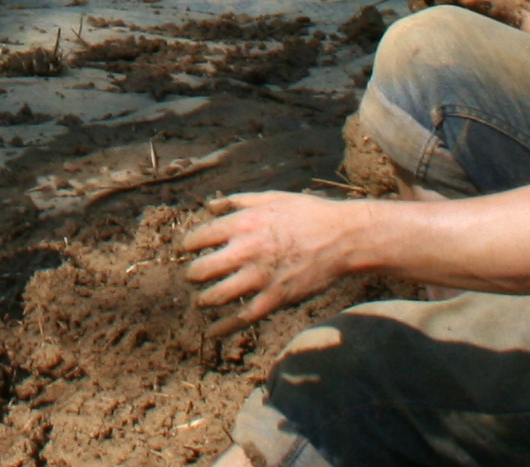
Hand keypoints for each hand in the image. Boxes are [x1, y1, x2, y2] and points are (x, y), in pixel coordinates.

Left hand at [182, 191, 351, 323]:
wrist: (342, 237)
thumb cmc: (308, 213)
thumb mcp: (271, 197)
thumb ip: (238, 201)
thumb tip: (210, 205)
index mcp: (243, 223)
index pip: (200, 237)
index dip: (188, 245)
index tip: (187, 250)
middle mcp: (245, 250)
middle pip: (202, 269)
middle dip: (191, 275)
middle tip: (190, 278)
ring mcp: (259, 277)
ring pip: (217, 296)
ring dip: (203, 300)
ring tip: (199, 301)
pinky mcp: (275, 298)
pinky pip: (243, 317)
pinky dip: (224, 327)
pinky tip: (212, 332)